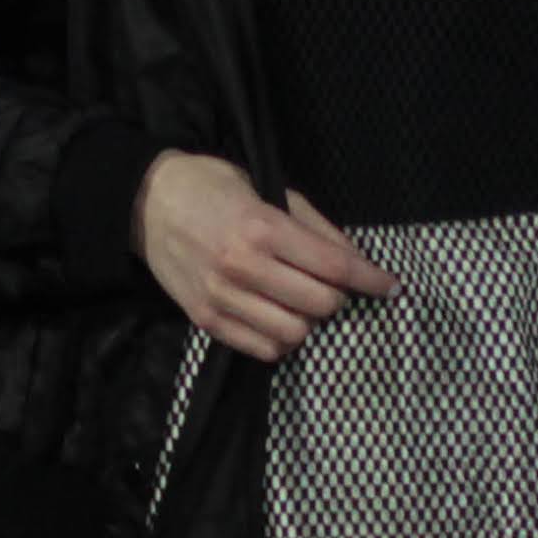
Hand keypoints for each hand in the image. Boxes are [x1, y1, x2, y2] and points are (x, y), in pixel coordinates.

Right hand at [135, 152, 393, 357]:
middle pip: (320, 304)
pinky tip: (278, 317)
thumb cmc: (212, 188)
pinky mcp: (205, 320)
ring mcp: (221, 297)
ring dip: (309, 321)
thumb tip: (355, 259)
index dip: (370, 279)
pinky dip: (281, 339)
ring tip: (301, 302)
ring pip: (295, 334)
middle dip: (337, 296)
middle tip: (330, 284)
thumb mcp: (267, 189)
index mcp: (261, 228)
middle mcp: (242, 266)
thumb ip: (314, 226)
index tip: (391, 286)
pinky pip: (263, 350)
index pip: (333, 265)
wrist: (146, 203)